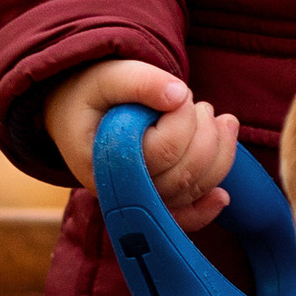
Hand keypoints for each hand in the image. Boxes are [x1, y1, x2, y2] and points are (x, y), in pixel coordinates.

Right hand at [44, 59, 238, 235]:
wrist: (72, 114)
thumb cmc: (90, 94)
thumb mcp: (107, 76)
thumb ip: (140, 81)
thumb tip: (180, 96)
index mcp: (103, 160)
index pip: (163, 150)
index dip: (184, 119)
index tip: (180, 92)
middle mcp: (120, 190)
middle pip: (183, 175)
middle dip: (206, 134)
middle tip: (201, 104)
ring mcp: (137, 201)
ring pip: (193, 191)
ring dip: (218, 155)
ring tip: (218, 121)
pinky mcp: (151, 205)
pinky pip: (183, 219)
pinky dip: (205, 209)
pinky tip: (222, 196)